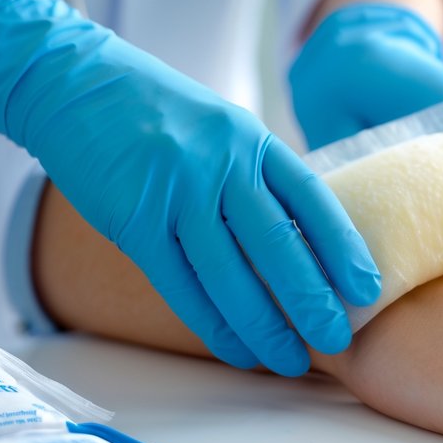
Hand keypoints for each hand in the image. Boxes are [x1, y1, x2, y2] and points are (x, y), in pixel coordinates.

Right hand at [0, 0, 380, 374]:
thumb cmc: (155, 112)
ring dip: (264, 326)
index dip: (343, 248)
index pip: (311, 200)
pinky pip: (181, 286)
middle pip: (278, 246)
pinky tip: (235, 349)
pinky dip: (212, 324)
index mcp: (251, 139)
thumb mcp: (221, 127)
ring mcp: (177, 192)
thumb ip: (256, 175)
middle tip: (337, 340)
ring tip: (289, 359)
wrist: (75, 83)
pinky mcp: (136, 220)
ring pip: (231, 276)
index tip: (367, 288)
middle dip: (311, 300)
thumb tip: (299, 241)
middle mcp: (222, 164)